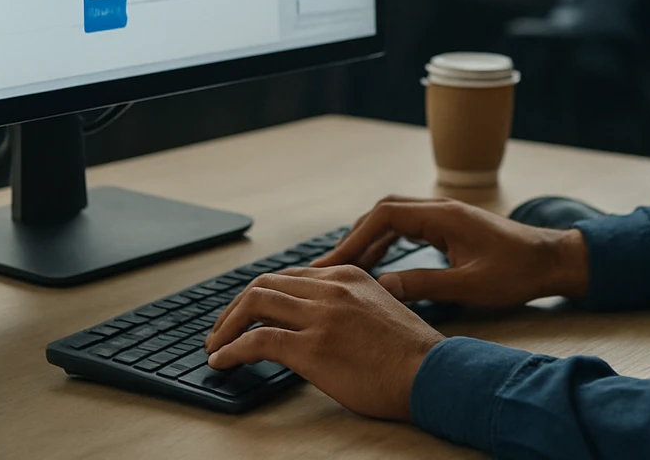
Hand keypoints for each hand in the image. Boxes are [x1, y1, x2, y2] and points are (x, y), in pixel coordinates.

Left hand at [202, 265, 442, 421]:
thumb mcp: (377, 310)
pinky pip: (256, 341)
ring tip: (215, 347)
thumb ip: (346, 305)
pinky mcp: (312, 348)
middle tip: (222, 331)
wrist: (433, 374)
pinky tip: (222, 362)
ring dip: (227, 326)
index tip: (245, 314)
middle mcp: (331, 288)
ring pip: (254, 304)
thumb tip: (312, 321)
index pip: (288, 276)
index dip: (259, 295)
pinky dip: (231, 350)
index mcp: (347, 275)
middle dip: (235, 308)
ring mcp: (321, 316)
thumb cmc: (411, 354)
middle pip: (264, 284)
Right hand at [313, 196, 589, 307]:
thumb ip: (425, 284)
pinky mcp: (449, 227)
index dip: (354, 238)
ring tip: (343, 270)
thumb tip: (382, 287)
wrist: (551, 260)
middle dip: (353, 239)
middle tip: (327, 268)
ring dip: (367, 241)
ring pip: (393, 220)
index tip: (333, 263)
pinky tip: (375, 265)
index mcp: (443, 215)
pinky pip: (407, 228)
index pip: (385, 215)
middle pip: (382, 213)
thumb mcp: (470, 286)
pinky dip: (386, 243)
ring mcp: (444, 216)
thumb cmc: (517, 272)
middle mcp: (440, 208)